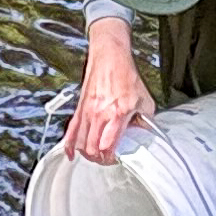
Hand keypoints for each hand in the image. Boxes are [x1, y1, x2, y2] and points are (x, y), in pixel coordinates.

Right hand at [67, 22, 157, 161]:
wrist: (110, 56)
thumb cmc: (125, 75)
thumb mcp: (145, 99)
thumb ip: (146, 119)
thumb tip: (144, 132)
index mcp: (118, 113)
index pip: (108, 146)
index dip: (111, 158)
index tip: (116, 159)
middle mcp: (100, 115)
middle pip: (92, 149)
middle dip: (99, 159)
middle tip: (106, 159)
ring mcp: (87, 112)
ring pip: (81, 142)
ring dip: (86, 153)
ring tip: (94, 155)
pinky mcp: (80, 108)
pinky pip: (71, 130)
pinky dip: (69, 144)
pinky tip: (71, 153)